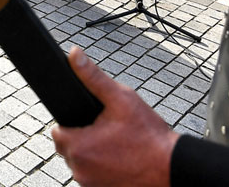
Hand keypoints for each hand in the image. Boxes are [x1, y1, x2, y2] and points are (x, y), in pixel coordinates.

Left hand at [52, 47, 178, 186]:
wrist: (171, 167)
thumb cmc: (149, 136)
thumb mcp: (121, 99)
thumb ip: (93, 77)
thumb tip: (74, 55)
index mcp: (79, 146)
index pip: (57, 131)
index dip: (71, 122)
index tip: (88, 120)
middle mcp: (80, 169)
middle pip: (68, 147)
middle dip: (82, 137)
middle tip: (105, 129)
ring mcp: (90, 184)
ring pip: (81, 162)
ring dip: (92, 153)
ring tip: (115, 144)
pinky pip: (92, 176)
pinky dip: (101, 167)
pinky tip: (119, 158)